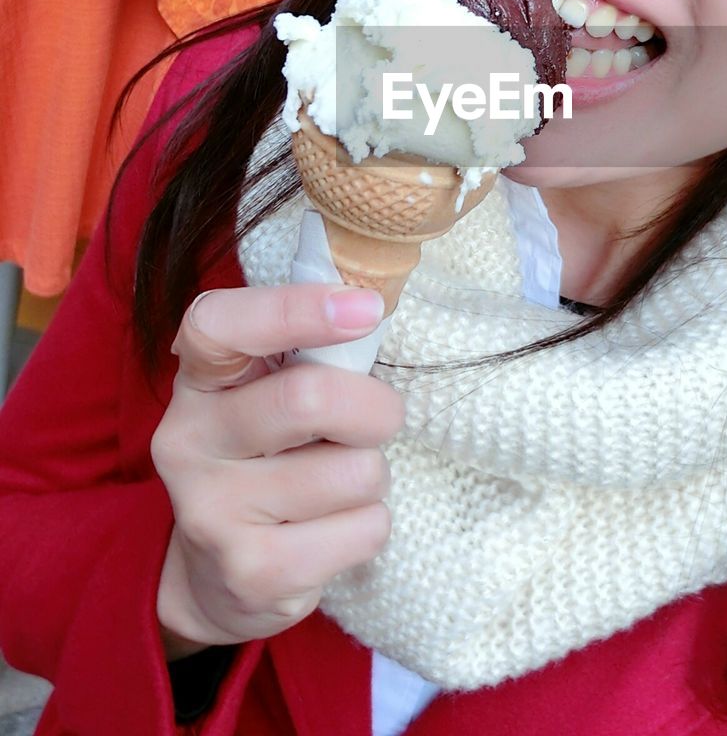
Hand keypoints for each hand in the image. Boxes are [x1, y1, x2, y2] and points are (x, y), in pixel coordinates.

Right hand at [152, 284, 402, 658]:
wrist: (216, 577)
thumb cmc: (265, 456)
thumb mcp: (263, 392)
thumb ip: (304, 351)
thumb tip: (370, 304)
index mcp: (198, 381)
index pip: (220, 325)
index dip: (294, 308)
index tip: (364, 307)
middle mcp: (190, 441)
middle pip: (309, 399)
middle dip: (375, 407)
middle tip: (382, 417)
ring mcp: (213, 512)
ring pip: (352, 471)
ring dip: (373, 473)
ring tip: (341, 481)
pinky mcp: (252, 573)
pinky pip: (363, 529)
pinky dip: (371, 524)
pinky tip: (334, 528)